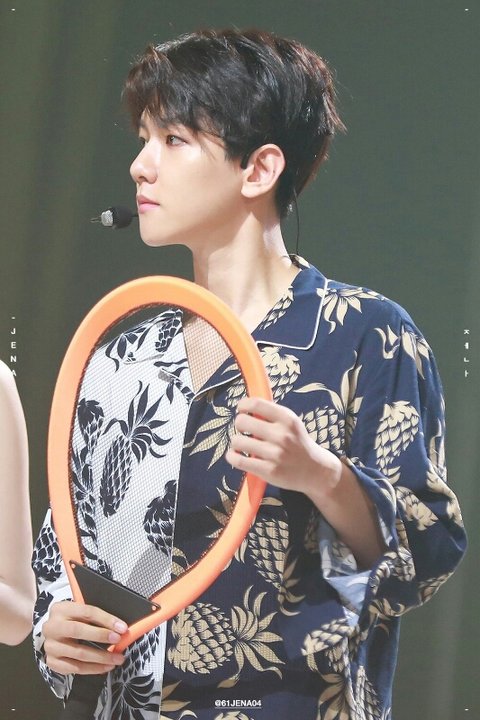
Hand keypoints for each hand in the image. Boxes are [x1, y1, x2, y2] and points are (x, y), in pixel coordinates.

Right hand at [43, 601, 126, 674]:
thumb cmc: (72, 620)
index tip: (122, 627)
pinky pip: (75, 668)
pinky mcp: (52, 662)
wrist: (53, 632)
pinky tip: (105, 667)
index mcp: (61, 609)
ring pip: (79, 653)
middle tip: (118, 641)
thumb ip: (96, 617)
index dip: (106, 620)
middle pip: (78, 631)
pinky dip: (93, 669)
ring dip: (101, 657)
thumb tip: (120, 627)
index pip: (87, 612)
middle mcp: (52, 627)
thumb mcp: (80, 611)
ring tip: (117, 658)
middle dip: (101, 636)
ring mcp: (50, 646)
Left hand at [225, 397, 340, 498]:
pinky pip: (238, 460)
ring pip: (237, 441)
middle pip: (242, 422)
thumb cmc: (298, 444)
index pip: (255, 404)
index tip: (241, 410)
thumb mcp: (291, 423)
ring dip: (236, 442)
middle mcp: (281, 435)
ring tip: (242, 445)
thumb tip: (246, 405)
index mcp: (287, 419)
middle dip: (239, 425)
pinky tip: (236, 456)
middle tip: (244, 430)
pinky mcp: (269, 471)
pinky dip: (232, 457)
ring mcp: (275, 454)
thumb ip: (271, 414)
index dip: (243, 405)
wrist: (315, 470)